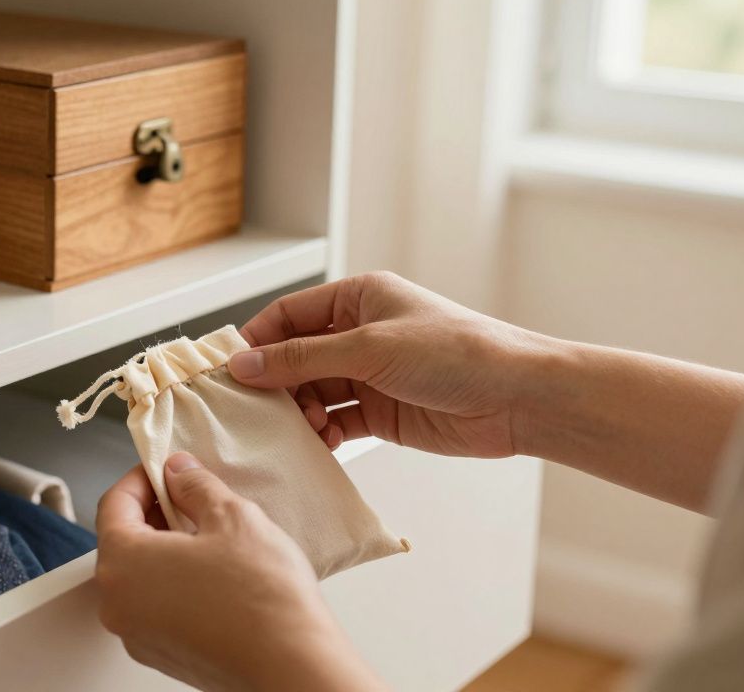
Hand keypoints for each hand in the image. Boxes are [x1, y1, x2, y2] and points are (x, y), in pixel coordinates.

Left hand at [95, 453, 384, 691]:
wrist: (292, 667)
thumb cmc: (262, 599)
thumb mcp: (231, 516)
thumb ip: (195, 486)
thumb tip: (179, 473)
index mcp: (122, 564)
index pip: (114, 504)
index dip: (142, 478)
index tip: (166, 469)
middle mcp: (118, 605)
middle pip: (123, 541)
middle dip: (155, 514)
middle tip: (192, 498)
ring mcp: (138, 636)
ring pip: (141, 576)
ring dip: (166, 550)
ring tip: (211, 538)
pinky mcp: (162, 655)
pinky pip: (157, 607)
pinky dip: (175, 584)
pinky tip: (215, 576)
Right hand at [229, 272, 554, 457]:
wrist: (516, 398)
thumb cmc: (454, 354)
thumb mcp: (369, 348)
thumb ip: (302, 359)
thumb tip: (244, 364)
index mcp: (357, 298)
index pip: (289, 315)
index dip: (256, 341)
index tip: (227, 371)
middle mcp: (359, 334)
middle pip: (295, 357)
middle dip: (273, 383)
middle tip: (248, 410)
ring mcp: (369, 375)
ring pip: (312, 392)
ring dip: (296, 412)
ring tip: (287, 431)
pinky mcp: (380, 413)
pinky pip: (335, 422)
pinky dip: (319, 434)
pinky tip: (312, 446)